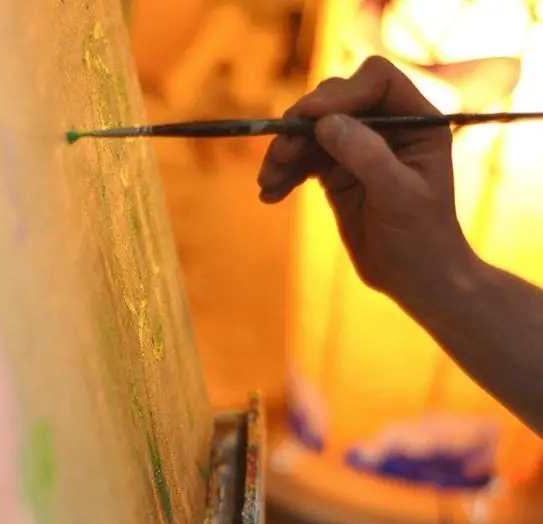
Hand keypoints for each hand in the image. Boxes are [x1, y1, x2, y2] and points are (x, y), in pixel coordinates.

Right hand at [257, 56, 476, 305]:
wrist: (413, 278)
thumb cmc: (420, 239)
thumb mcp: (398, 197)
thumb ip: (367, 156)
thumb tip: (326, 124)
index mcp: (415, 121)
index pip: (375, 81)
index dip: (341, 93)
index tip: (311, 120)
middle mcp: (386, 127)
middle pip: (335, 102)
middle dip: (303, 126)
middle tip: (279, 155)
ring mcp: (359, 149)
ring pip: (313, 132)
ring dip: (286, 152)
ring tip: (266, 181)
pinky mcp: (338, 173)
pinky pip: (305, 161)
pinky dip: (285, 174)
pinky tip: (269, 194)